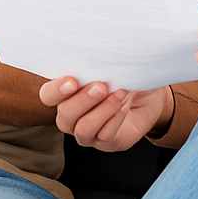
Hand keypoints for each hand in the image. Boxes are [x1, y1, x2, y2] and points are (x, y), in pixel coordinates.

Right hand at [38, 77, 172, 150]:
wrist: (149, 97)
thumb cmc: (125, 77)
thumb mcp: (112, 66)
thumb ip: (99, 64)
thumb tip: (97, 55)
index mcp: (65, 94)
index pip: (48, 96)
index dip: (56, 90)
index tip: (72, 81)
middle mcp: (71, 116)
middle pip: (65, 114)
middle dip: (83, 100)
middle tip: (101, 86)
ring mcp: (87, 133)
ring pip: (84, 129)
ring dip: (102, 110)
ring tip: (120, 94)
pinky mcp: (106, 143)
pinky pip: (105, 136)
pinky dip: (116, 118)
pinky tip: (125, 105)